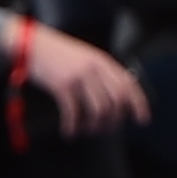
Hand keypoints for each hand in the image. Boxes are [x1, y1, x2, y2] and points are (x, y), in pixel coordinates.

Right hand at [24, 25, 149, 133]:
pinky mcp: (62, 85)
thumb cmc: (58, 54)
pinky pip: (73, 113)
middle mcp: (95, 68)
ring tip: (86, 131)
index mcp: (103, 61)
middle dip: (115, 120)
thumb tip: (114, 100)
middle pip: (117, 100)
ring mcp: (79, 76)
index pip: (129, 84)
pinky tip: (69, 132)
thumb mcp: (86, 57)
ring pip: (99, 110)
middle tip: (106, 130)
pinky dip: (73, 126)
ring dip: (94, 126)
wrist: (34, 45)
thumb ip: (101, 73)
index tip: (142, 119)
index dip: (139, 104)